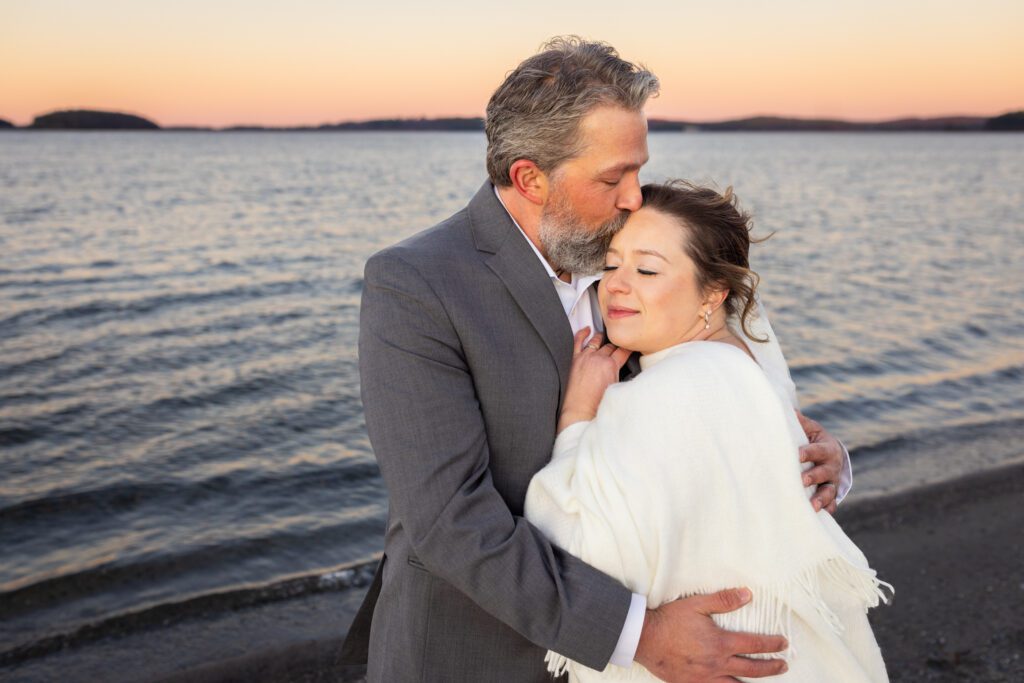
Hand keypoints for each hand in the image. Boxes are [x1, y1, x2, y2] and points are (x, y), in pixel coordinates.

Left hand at [557, 328, 630, 432]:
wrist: (580, 411)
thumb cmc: (597, 404)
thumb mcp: (616, 388)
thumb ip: (621, 375)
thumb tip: (626, 370)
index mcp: (610, 365)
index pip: (623, 351)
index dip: (628, 348)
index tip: (630, 346)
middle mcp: (597, 358)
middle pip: (610, 346)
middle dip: (616, 345)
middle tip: (619, 343)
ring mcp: (585, 357)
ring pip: (595, 341)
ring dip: (602, 338)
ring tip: (606, 336)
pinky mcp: (574, 360)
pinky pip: (577, 342)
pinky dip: (582, 334)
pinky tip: (586, 330)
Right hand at [634, 589, 787, 681]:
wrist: (644, 638)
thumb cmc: (670, 620)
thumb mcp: (697, 604)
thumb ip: (723, 600)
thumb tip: (747, 594)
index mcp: (720, 643)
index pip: (755, 645)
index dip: (772, 644)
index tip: (783, 643)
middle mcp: (717, 663)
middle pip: (753, 669)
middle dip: (771, 667)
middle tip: (783, 664)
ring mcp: (706, 677)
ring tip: (764, 682)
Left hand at [796, 411, 841, 513]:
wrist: (832, 454)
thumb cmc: (815, 440)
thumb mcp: (811, 429)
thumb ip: (800, 422)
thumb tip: (788, 409)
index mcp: (827, 448)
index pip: (818, 450)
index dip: (809, 452)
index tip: (798, 455)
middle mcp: (832, 466)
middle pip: (824, 472)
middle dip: (814, 476)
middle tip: (802, 480)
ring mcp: (832, 482)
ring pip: (829, 491)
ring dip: (821, 498)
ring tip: (812, 506)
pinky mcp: (831, 495)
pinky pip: (831, 504)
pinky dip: (826, 510)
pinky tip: (818, 516)